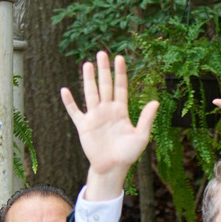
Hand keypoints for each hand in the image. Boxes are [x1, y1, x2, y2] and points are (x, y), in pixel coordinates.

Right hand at [60, 51, 157, 189]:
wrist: (112, 168)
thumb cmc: (128, 154)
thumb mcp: (141, 136)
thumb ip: (147, 119)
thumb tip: (155, 101)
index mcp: (121, 111)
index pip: (121, 87)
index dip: (120, 73)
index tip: (120, 58)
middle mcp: (107, 110)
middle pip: (105, 85)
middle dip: (104, 69)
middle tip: (101, 52)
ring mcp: (95, 117)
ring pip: (91, 93)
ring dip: (89, 79)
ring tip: (87, 64)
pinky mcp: (84, 126)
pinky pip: (75, 112)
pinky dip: (69, 102)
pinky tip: (65, 90)